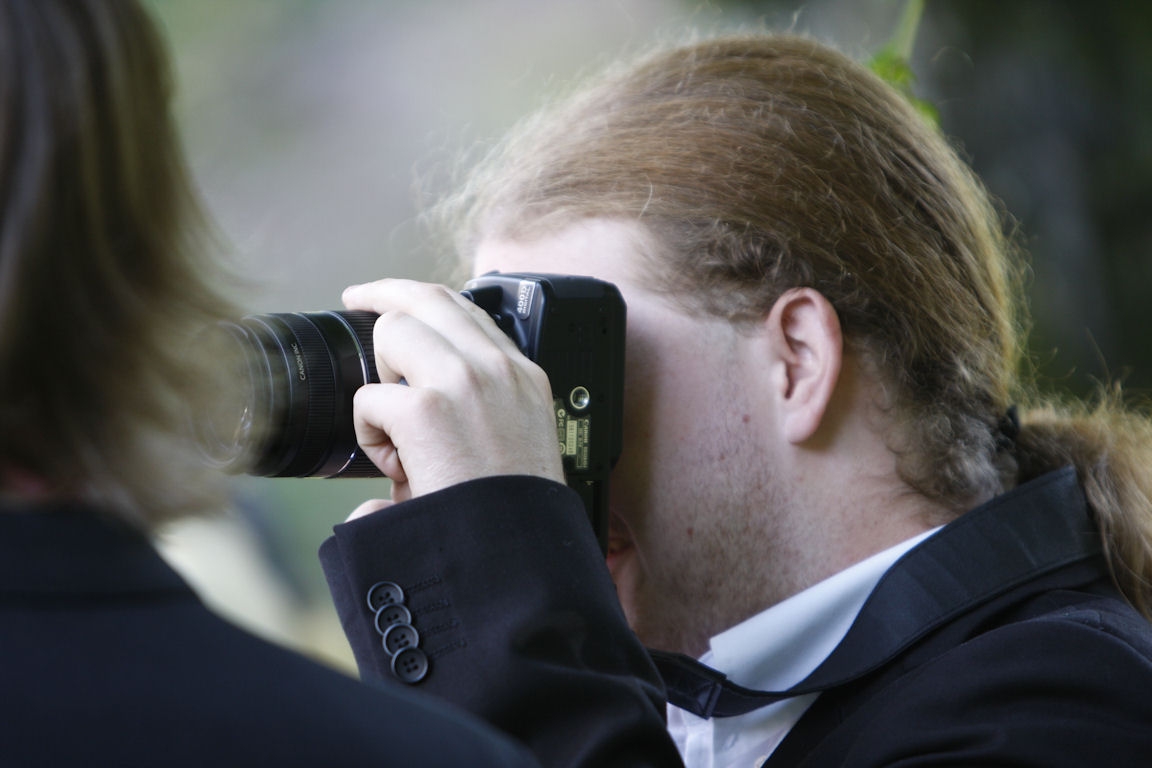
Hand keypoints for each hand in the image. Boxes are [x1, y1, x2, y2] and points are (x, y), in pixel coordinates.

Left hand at [341, 279, 564, 504]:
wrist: (519, 554)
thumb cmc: (513, 513)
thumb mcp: (513, 443)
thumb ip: (476, 411)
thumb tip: (416, 406)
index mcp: (524, 375)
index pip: (468, 310)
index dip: (423, 299)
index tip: (395, 300)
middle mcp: (498, 368)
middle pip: (428, 297)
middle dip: (383, 294)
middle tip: (356, 298)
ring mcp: (463, 383)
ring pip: (393, 332)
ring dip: (380, 375)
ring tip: (397, 425)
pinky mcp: (428, 411)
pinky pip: (369, 398)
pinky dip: (368, 433)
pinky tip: (394, 465)